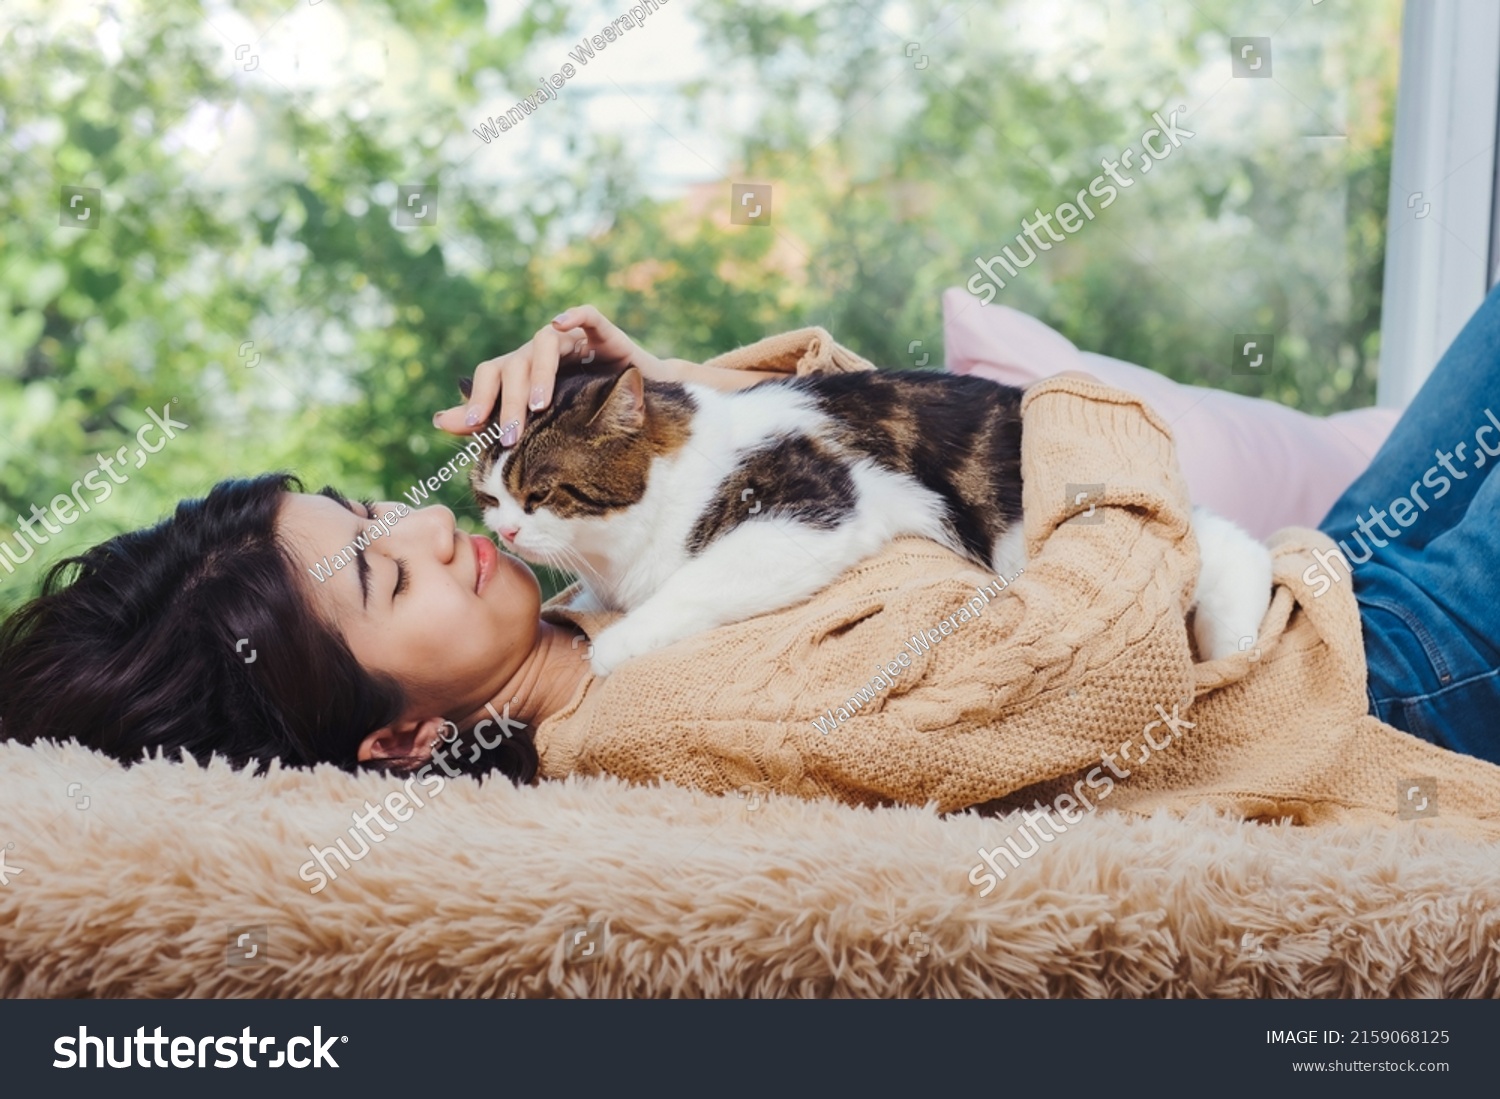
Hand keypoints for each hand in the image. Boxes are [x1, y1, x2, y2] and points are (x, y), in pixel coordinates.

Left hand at [433, 304, 677, 443]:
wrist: (644, 408)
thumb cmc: (587, 417)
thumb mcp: (537, 425)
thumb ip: (490, 421)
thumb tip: (438, 420)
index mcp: (523, 372)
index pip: (491, 374)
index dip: (477, 397)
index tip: (473, 427)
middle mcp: (543, 354)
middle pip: (516, 364)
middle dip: (510, 401)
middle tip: (511, 436)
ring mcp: (574, 342)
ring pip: (545, 342)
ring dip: (539, 373)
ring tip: (539, 406)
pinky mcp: (605, 334)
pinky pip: (588, 315)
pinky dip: (574, 315)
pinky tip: (560, 322)